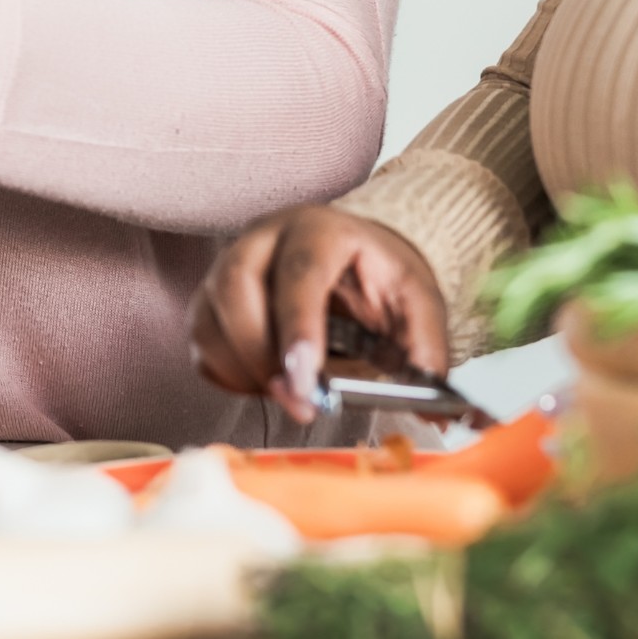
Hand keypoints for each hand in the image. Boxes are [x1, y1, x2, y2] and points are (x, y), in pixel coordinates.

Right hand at [188, 205, 449, 422]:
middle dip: (261, 354)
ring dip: (243, 368)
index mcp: (319, 229)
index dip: (298, 326)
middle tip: (298, 400)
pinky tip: (265, 381)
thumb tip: (436, 409)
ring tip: (287, 393)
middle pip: (236, 288)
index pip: (300, 272)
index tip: (305, 378)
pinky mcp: (210, 297)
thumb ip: (427, 349)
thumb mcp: (416, 300)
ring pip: (210, 317)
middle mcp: (263, 238)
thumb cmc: (377, 275)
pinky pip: (201, 342)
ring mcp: (228, 264)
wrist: (352, 256)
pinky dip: (228, 373)